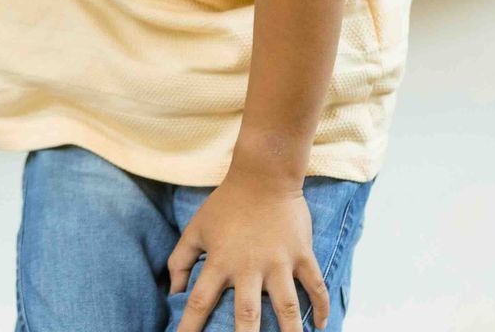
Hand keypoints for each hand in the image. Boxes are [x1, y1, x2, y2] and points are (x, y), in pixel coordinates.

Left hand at [169, 173, 328, 331]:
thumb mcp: (196, 229)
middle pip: (246, 313)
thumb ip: (181, 260)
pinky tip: (320, 326)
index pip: (200, 301)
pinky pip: (316, 286)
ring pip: (287, 307)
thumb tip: (173, 291)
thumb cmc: (225, 204)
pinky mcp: (302, 255)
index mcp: (220, 262)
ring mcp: (279, 262)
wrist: (263, 177)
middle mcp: (249, 267)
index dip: (190, 326)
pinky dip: (321, 306)